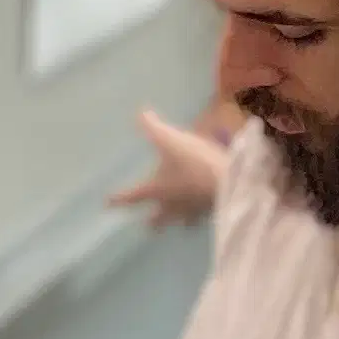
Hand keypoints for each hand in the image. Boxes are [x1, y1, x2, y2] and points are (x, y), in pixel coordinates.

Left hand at [109, 108, 229, 228]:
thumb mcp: (170, 139)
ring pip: (181, 221)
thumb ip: (153, 127)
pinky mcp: (211, 210)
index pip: (132, 196)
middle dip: (152, 222)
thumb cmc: (194, 161)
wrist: (230, 179)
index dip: (119, 198)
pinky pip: (202, 216)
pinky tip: (204, 213)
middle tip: (148, 225)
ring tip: (179, 223)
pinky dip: (200, 215)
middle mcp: (171, 205)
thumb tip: (140, 113)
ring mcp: (191, 211)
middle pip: (158, 218)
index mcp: (156, 189)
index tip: (108, 203)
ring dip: (177, 221)